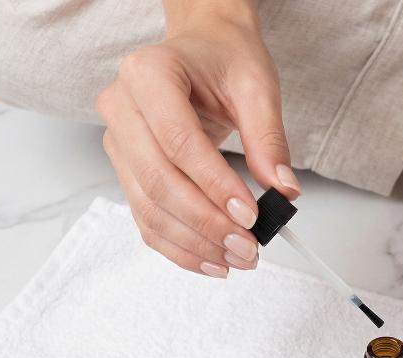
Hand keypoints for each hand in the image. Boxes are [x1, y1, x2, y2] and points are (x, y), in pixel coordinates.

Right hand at [97, 1, 299, 278]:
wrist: (202, 52)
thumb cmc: (224, 60)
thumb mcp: (257, 87)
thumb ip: (269, 139)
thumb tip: (283, 189)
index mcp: (149, 74)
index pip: (179, 142)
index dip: (215, 186)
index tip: (251, 216)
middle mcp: (122, 108)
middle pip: (159, 182)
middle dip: (207, 225)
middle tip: (248, 247)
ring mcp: (119, 144)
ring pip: (150, 210)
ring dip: (196, 245)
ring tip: (237, 259)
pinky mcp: (127, 174)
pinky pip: (148, 222)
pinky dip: (181, 249)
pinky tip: (214, 261)